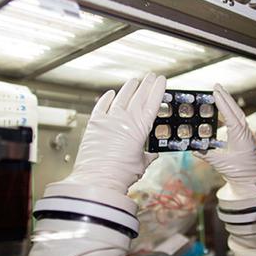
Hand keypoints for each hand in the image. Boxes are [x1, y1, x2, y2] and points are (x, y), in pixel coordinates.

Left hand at [58, 73, 165, 194]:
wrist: (98, 179)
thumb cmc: (120, 175)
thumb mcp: (140, 165)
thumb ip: (146, 157)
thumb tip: (151, 156)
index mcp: (140, 128)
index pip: (152, 103)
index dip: (158, 89)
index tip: (162, 80)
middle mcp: (125, 119)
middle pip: (139, 96)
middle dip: (146, 84)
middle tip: (151, 76)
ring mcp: (109, 119)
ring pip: (122, 97)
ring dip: (129, 88)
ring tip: (134, 80)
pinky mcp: (94, 123)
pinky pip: (101, 105)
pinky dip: (106, 98)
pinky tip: (111, 93)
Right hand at [194, 84, 255, 192]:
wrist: (252, 179)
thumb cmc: (239, 171)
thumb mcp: (220, 163)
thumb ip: (206, 155)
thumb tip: (192, 148)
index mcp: (240, 136)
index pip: (230, 116)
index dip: (222, 103)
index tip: (215, 92)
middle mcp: (244, 131)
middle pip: (235, 109)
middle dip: (225, 97)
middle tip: (216, 86)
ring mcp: (245, 132)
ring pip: (236, 112)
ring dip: (228, 102)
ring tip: (219, 92)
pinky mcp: (243, 135)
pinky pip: (236, 119)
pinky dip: (229, 111)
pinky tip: (223, 109)